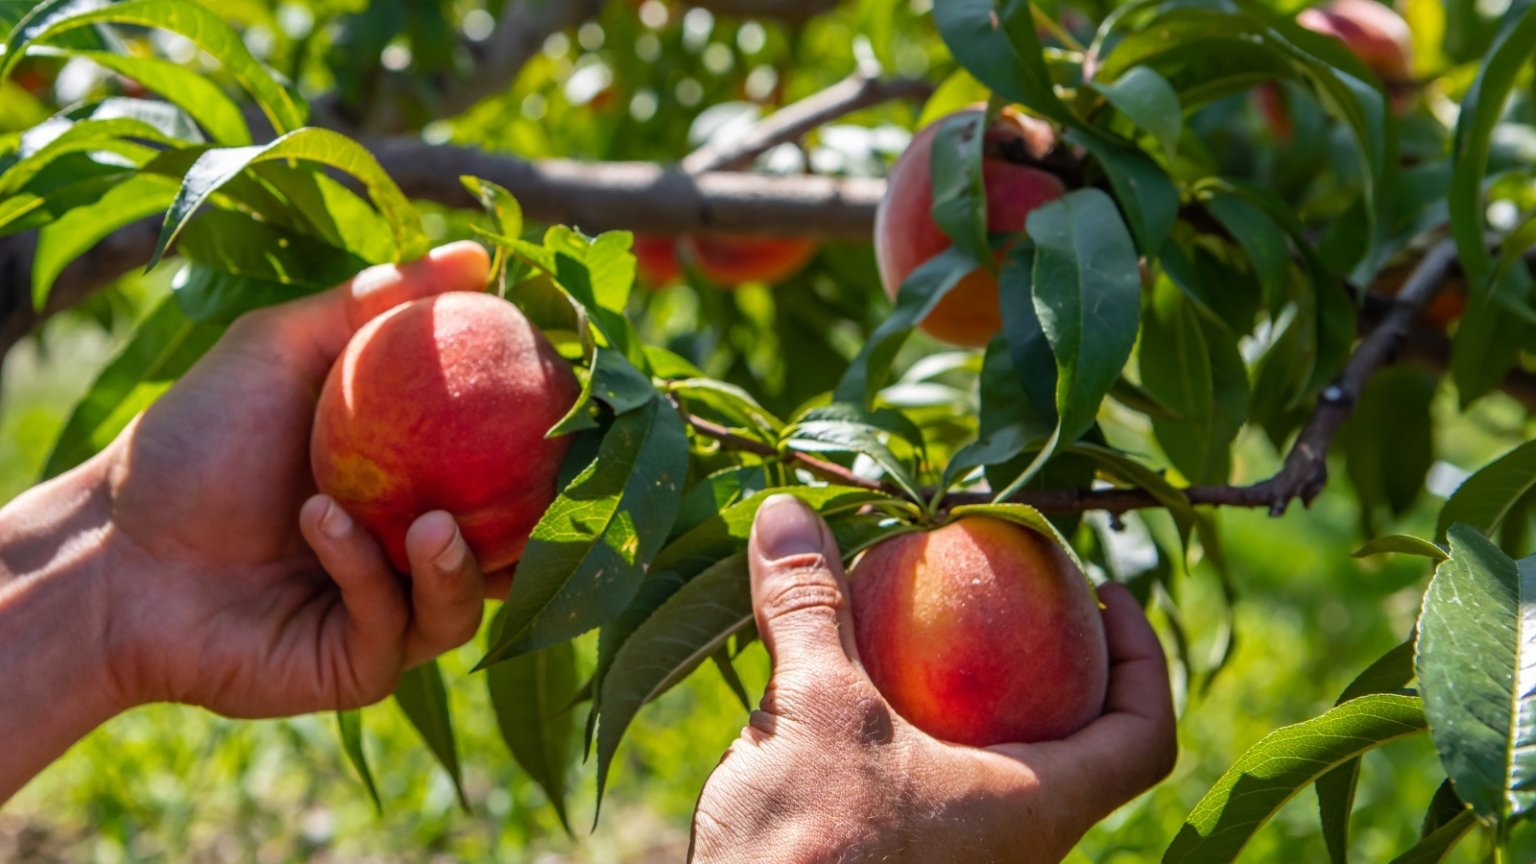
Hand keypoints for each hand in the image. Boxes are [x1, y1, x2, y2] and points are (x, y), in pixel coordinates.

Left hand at [93, 241, 506, 716]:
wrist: (113, 551)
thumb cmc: (196, 442)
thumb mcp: (284, 349)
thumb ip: (375, 303)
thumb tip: (481, 257)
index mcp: (416, 480)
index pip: (507, 469)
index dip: (547, 448)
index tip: (568, 406)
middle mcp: (415, 550)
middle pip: (513, 548)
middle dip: (538, 528)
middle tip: (543, 484)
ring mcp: (392, 612)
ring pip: (467, 600)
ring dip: (455, 562)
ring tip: (430, 520)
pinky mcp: (360, 666)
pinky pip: (396, 626)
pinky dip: (367, 573)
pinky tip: (322, 522)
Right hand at [688, 495, 1176, 863]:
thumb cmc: (813, 848)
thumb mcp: (815, 707)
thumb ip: (810, 607)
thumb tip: (788, 512)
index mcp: (1035, 810)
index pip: (1142, 736)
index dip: (1145, 659)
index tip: (1108, 597)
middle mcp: (1016, 850)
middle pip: (1076, 751)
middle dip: (1055, 669)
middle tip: (1018, 601)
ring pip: (999, 776)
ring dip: (979, 706)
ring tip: (928, 639)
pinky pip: (938, 796)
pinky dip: (921, 738)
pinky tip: (859, 699)